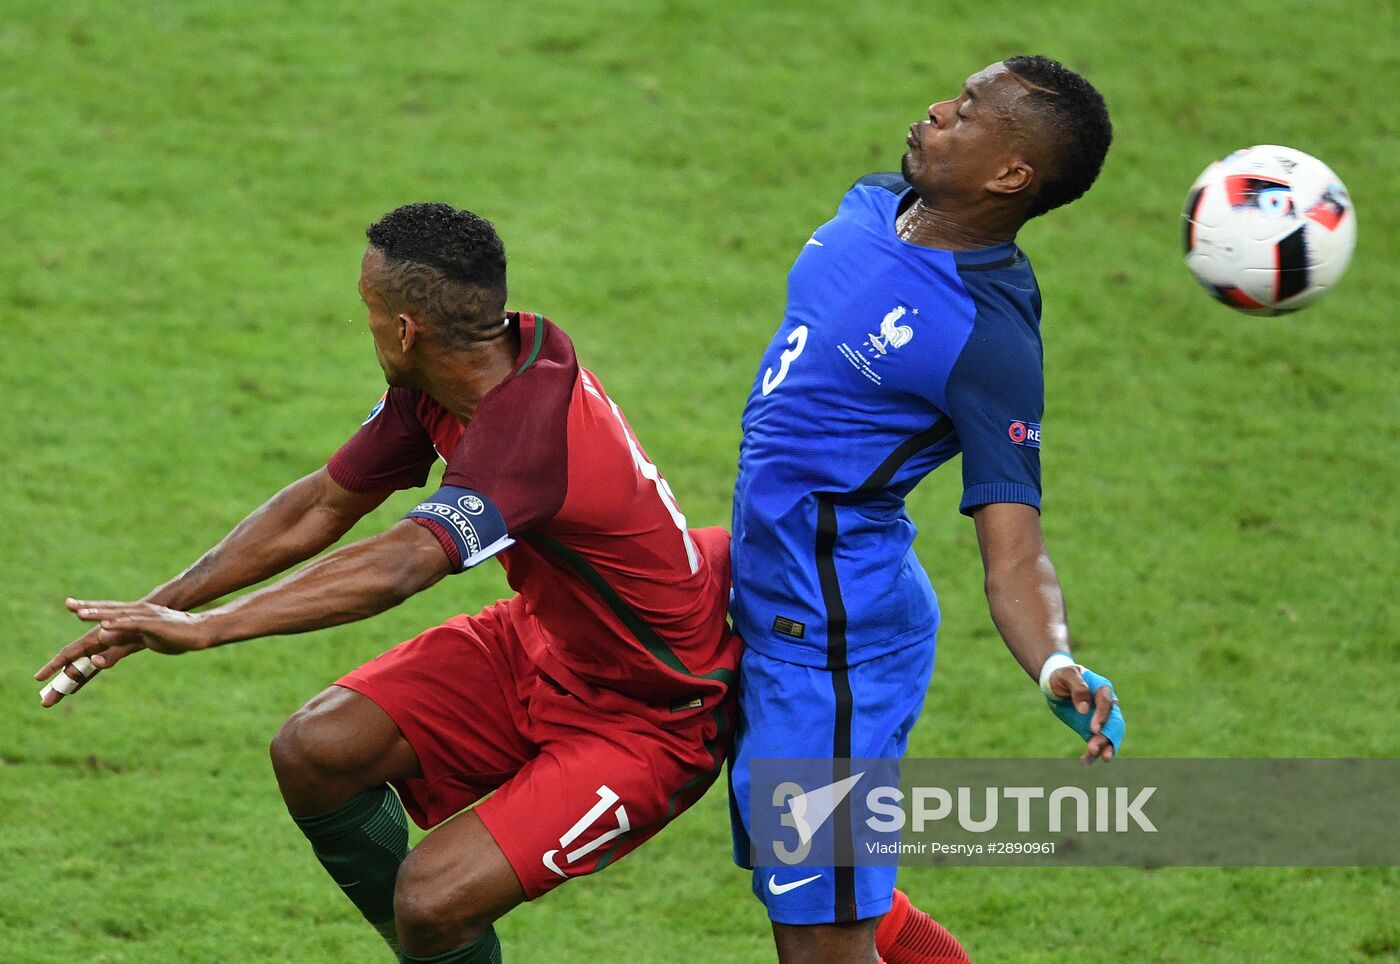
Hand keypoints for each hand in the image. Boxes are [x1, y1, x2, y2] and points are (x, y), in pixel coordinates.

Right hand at [35, 618, 148, 707]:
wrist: (158, 616)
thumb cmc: (143, 622)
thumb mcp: (132, 633)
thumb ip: (116, 641)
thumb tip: (96, 652)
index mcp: (96, 639)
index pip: (70, 654)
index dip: (54, 666)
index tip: (38, 678)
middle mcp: (95, 646)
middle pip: (72, 668)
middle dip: (58, 686)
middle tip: (45, 704)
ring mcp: (102, 651)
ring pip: (80, 670)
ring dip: (67, 685)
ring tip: (52, 701)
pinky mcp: (113, 653)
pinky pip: (93, 668)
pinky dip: (82, 678)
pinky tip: (72, 689)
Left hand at [66, 598, 216, 654]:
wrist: (201, 632)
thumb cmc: (177, 635)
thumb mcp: (147, 638)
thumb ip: (126, 638)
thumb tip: (104, 639)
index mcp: (136, 615)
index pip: (109, 610)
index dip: (91, 608)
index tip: (72, 606)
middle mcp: (139, 612)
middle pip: (109, 609)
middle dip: (88, 608)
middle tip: (68, 604)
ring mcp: (147, 617)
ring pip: (119, 615)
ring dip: (100, 614)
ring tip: (81, 614)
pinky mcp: (155, 625)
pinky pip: (134, 624)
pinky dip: (119, 624)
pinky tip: (107, 625)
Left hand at [1046, 665, 1122, 762]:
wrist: (1055, 683)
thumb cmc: (1062, 675)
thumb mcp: (1067, 675)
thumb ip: (1078, 688)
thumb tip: (1084, 709)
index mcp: (1103, 689)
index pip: (1107, 703)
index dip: (1102, 716)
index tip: (1094, 728)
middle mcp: (1106, 706)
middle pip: (1112, 723)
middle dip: (1106, 737)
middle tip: (1094, 748)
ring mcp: (1100, 718)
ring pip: (1107, 735)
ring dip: (1103, 748)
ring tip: (1094, 756)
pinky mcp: (1091, 729)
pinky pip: (1095, 742)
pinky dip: (1092, 753)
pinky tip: (1085, 761)